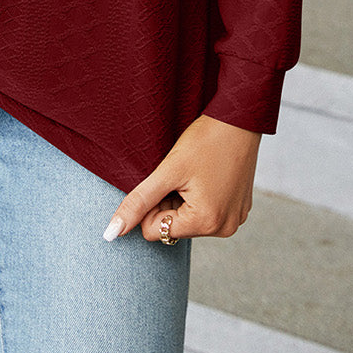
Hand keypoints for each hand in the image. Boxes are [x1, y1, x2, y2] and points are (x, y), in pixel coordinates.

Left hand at [103, 113, 260, 242]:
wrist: (238, 119)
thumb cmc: (204, 141)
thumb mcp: (167, 170)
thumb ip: (138, 202)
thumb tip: (112, 233)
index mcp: (206, 223)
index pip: (155, 232)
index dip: (152, 205)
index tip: (164, 181)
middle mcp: (224, 229)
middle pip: (173, 228)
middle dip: (169, 202)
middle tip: (180, 174)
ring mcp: (235, 221)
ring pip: (188, 220)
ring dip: (183, 200)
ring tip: (195, 173)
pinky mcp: (239, 210)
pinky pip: (207, 213)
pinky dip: (200, 197)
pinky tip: (207, 175)